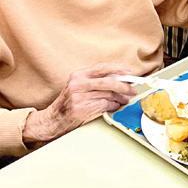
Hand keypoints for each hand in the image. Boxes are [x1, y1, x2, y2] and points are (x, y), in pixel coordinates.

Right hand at [22, 63, 136, 145]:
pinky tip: (114, 106)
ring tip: (125, 99)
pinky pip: (104, 105)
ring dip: (120, 98)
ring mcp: (78, 97)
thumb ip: (97, 81)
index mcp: (78, 75)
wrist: (53, 120)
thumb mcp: (79, 86)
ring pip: (108, 95)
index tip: (129, 72)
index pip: (101, 67)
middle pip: (108, 82)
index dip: (118, 69)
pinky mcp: (81, 109)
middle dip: (124, 86)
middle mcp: (77, 84)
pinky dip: (113, 106)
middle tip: (133, 90)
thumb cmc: (69, 102)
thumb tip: (121, 79)